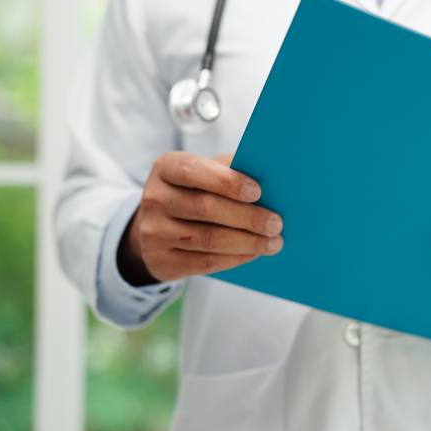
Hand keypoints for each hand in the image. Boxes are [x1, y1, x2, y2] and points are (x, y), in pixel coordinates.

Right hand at [119, 152, 282, 284]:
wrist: (157, 227)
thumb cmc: (194, 191)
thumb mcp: (206, 172)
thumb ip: (231, 169)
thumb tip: (271, 175)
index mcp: (166, 168)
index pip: (194, 171)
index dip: (227, 181)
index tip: (258, 192)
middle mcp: (155, 198)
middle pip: (205, 208)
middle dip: (247, 217)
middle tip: (276, 223)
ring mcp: (154, 232)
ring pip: (208, 239)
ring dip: (247, 242)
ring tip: (273, 242)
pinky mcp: (161, 260)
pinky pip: (204, 262)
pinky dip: (235, 258)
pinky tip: (254, 253)